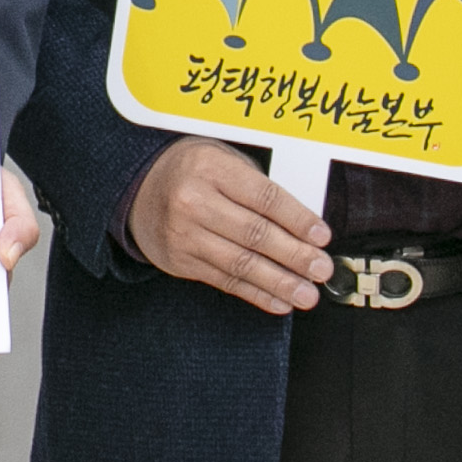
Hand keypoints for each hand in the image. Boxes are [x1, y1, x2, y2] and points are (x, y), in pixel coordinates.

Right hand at [130, 141, 335, 316]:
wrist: (139, 188)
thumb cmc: (192, 172)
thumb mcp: (223, 161)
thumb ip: (258, 188)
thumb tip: (304, 226)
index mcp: (210, 168)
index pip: (264, 197)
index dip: (297, 219)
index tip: (322, 237)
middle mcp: (193, 201)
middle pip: (255, 234)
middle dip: (295, 256)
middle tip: (321, 269)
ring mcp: (184, 234)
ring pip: (241, 263)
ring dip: (280, 282)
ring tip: (306, 293)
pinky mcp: (180, 261)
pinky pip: (225, 280)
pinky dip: (256, 293)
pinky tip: (279, 301)